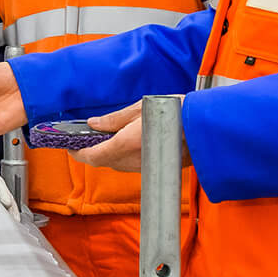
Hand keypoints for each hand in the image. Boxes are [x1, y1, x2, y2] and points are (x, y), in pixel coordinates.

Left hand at [72, 99, 192, 170]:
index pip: (92, 157)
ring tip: (107, 137)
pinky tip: (128, 143)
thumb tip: (95, 124)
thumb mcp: (140, 108)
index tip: (70, 146)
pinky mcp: (157, 168)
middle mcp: (134, 161)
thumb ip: (115, 119)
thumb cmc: (176, 113)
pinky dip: (125, 156)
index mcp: (125, 144)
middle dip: (93, 151)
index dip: (78, 153)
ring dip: (110, 154)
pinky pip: (133, 165)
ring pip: (118, 165)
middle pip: (104, 162)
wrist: (206, 127)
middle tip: (87, 138)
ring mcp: (146, 167)